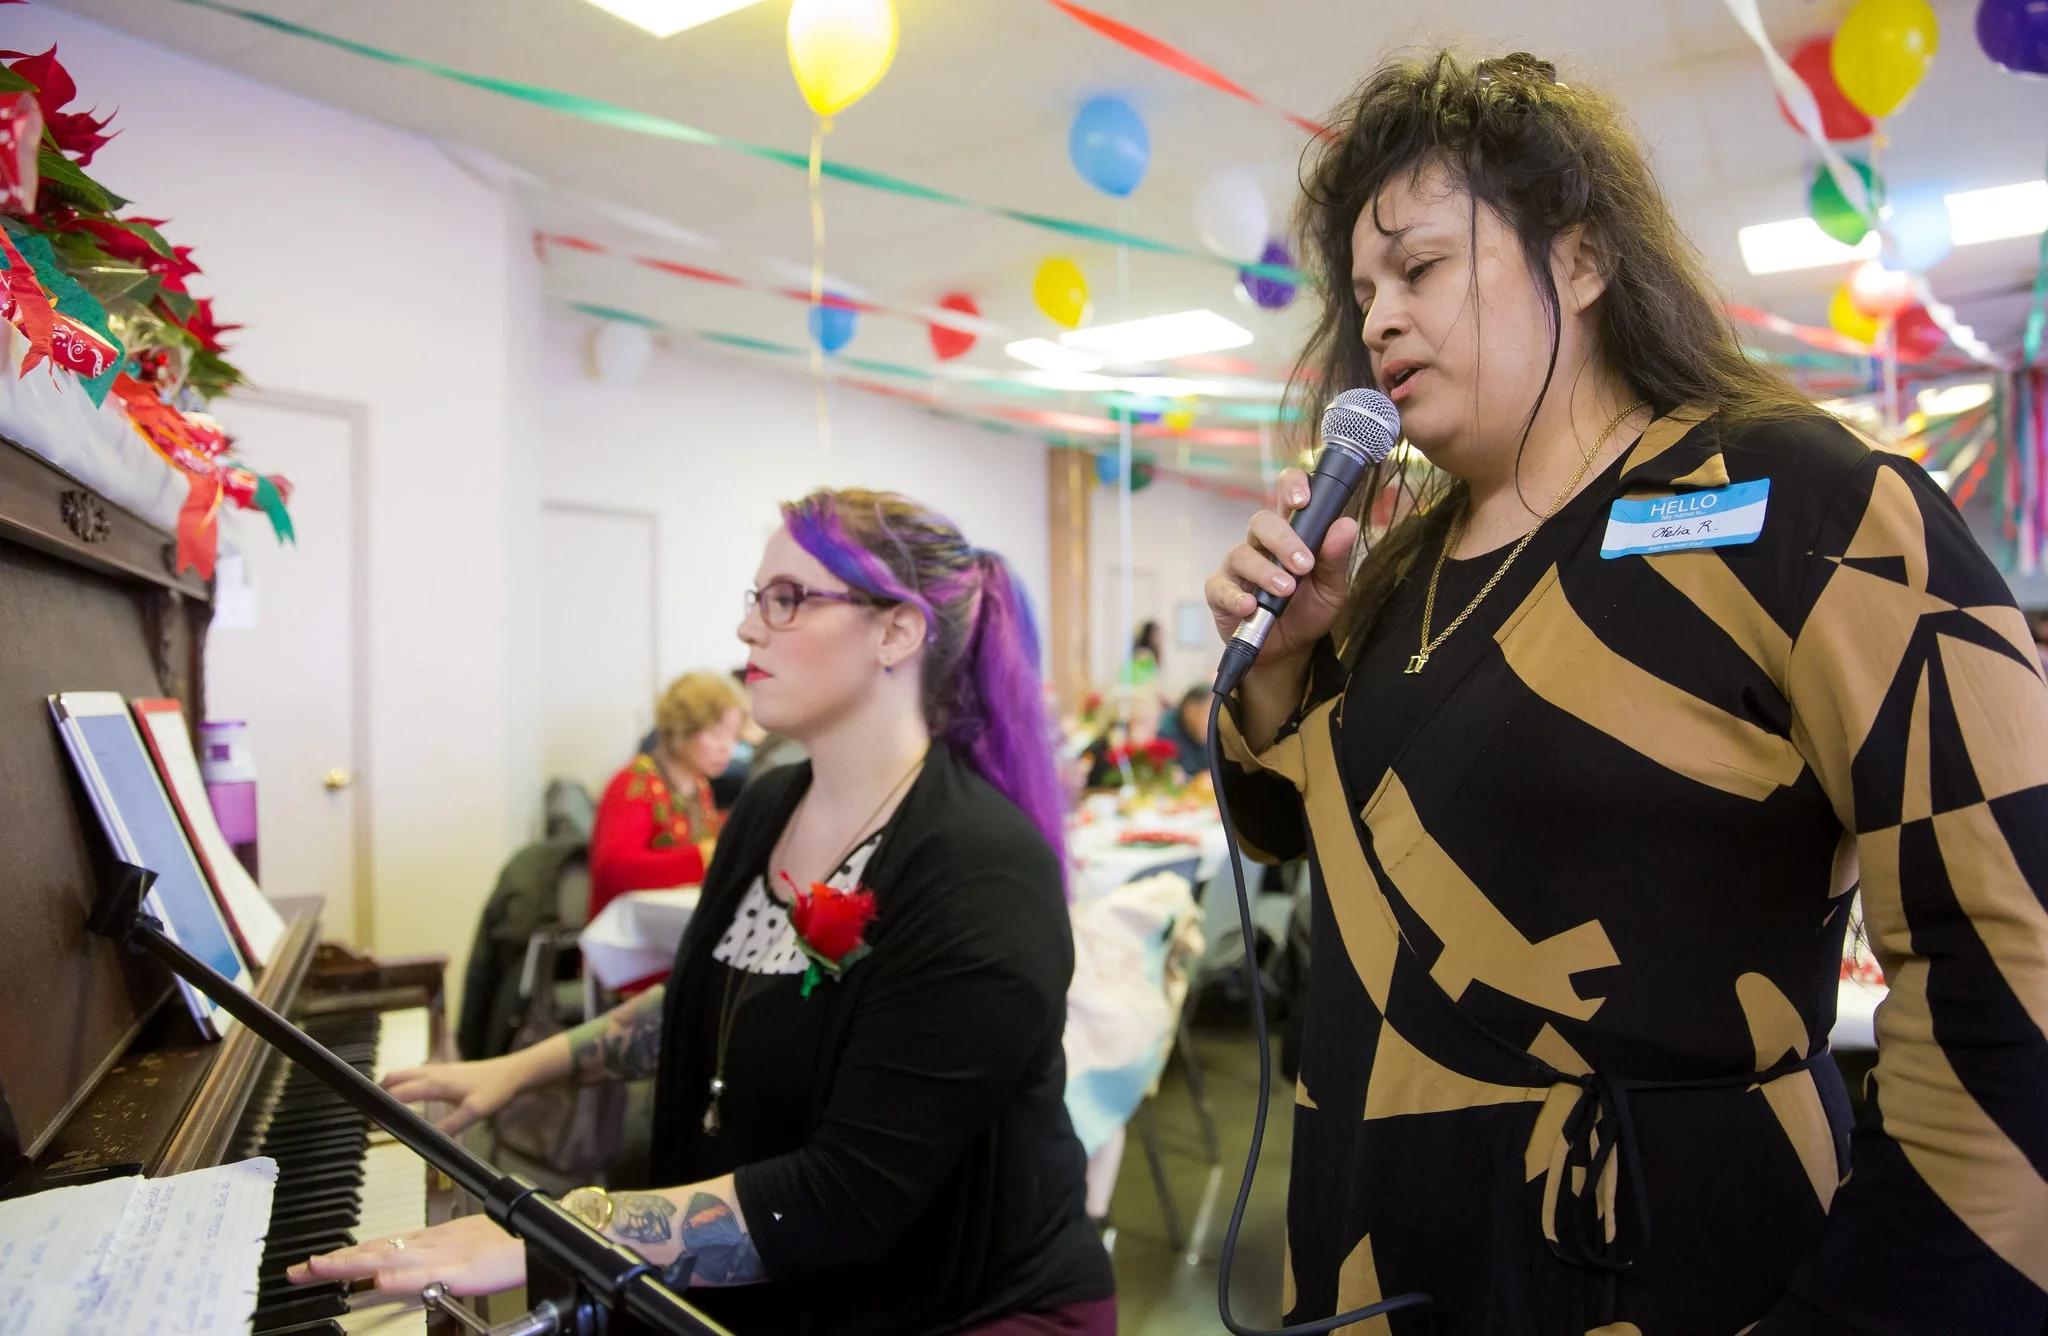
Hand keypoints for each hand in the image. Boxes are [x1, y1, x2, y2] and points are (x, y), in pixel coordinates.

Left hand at [287, 1214, 523, 1297]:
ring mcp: (445, 1257)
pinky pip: (427, 1273)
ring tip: (322, 1268)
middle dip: (335, 1262)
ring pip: (391, 1258)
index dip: (345, 1254)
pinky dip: (402, 1275)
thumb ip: (432, 1265)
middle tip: (300, 1269)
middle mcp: (430, 1245)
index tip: (315, 1262)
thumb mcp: (461, 1255)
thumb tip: (402, 1274)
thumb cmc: (507, 1245)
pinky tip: (381, 1277)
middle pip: (374, 1251)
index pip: (378, 1246)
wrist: (539, 1240)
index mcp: (430, 1242)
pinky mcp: (463, 1271)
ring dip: (355, 1263)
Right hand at [381, 1053, 534, 1135]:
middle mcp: (433, 1072)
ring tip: (380, 1103)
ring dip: (391, 1084)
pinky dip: (404, 1082)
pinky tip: (406, 1094)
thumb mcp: (474, 1112)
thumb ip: (450, 1127)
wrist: (512, 1073)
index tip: (371, 1117)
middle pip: (396, 1076)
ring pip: (405, 1073)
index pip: (401, 1091)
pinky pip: (416, 1074)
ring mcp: (438, 1069)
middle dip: (379, 1090)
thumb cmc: (495, 1090)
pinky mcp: (444, 1071)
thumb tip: (429, 1142)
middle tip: (368, 1110)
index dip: (383, 1103)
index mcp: (436, 1082)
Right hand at [1204, 467, 1361, 665]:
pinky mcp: (1219, 591)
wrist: (1288, 650)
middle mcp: (1260, 543)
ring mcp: (1237, 566)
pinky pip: (1221, 587)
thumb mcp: (1331, 588)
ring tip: (1286, 591)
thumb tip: (1346, 525)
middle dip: (1283, 540)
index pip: (1287, 494)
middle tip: (1303, 565)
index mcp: (1290, 533)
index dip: (1292, 487)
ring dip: (1265, 572)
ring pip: (1242, 554)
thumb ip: (1336, 558)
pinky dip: (1236, 596)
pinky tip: (1251, 607)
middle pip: (1261, 521)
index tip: (1302, 501)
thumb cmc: (1309, 609)